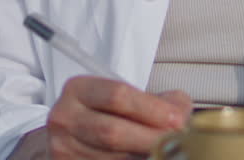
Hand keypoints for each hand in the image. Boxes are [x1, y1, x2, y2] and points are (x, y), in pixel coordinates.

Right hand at [14, 76, 191, 158]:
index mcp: (78, 90)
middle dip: (151, 138)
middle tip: (176, 141)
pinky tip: (146, 159)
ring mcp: (63, 147)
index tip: (177, 119)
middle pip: (113, 132)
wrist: (72, 136)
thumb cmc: (106, 114)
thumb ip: (158, 100)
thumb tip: (180, 114)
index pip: (117, 96)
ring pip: (111, 158)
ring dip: (143, 157)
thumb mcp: (126, 97)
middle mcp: (65, 118)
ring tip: (164, 152)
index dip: (151, 109)